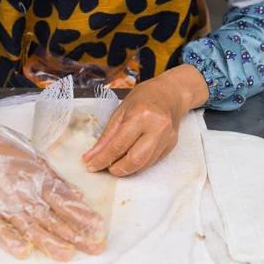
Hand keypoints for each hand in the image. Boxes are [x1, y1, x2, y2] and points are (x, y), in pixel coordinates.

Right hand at [0, 90, 105, 260]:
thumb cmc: (2, 144)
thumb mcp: (34, 155)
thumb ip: (55, 178)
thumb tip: (77, 194)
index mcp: (37, 177)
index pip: (64, 200)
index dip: (82, 215)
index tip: (98, 229)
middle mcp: (22, 191)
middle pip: (52, 217)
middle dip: (74, 234)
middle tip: (93, 248)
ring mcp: (2, 201)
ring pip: (29, 225)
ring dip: (48, 240)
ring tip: (65, 254)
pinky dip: (9, 239)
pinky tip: (23, 251)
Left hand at [83, 64, 208, 176]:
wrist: (169, 94)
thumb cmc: (142, 99)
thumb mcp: (119, 112)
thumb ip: (106, 137)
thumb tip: (91, 157)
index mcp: (141, 116)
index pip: (119, 145)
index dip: (103, 159)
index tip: (91, 167)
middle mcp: (157, 128)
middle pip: (135, 160)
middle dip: (118, 169)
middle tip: (106, 168)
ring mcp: (167, 138)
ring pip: (144, 164)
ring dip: (127, 169)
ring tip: (116, 164)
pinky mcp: (171, 145)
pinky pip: (152, 162)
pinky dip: (138, 165)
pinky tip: (130, 159)